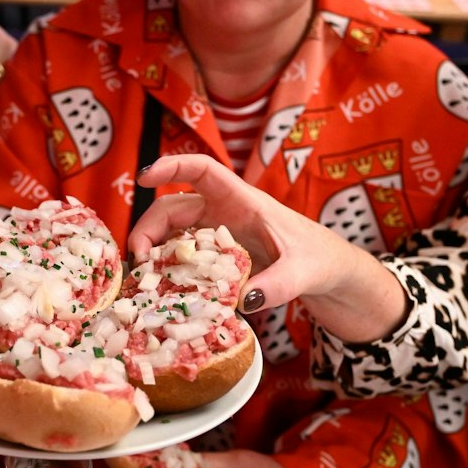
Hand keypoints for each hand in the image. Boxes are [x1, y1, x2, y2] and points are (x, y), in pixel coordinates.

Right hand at [126, 155, 406, 341]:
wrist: (329, 273)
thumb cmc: (319, 259)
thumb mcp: (304, 272)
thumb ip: (278, 285)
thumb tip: (245, 300)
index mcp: (244, 202)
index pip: (204, 171)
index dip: (173, 167)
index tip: (145, 177)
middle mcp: (225, 214)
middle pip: (175, 207)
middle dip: (150, 225)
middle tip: (138, 257)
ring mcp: (218, 236)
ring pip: (174, 234)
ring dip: (154, 250)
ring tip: (142, 276)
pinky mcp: (216, 259)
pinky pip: (184, 259)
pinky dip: (168, 270)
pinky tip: (160, 290)